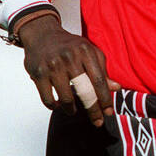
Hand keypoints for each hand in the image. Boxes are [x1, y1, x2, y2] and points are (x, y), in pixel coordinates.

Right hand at [17, 13, 117, 127]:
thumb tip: (116, 88)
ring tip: (73, 111)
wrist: (41, 34)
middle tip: (97, 121)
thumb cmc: (68, 45)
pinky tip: (58, 106)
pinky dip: (54, 106)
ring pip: (66, 98)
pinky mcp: (38, 74)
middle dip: (93, 110)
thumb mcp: (88, 51)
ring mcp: (52, 66)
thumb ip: (102, 69)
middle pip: (85, 92)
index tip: (108, 112)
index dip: (105, 99)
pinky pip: (48, 99)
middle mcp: (69, 58)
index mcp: (85, 51)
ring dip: (71, 109)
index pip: (98, 81)